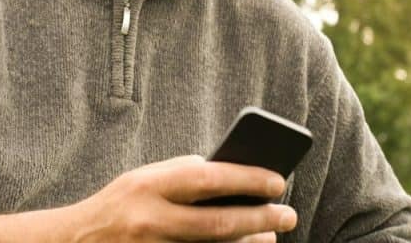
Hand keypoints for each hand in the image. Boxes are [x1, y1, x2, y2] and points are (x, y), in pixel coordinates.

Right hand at [67, 155, 297, 241]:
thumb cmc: (121, 204)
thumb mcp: (145, 178)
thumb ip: (185, 174)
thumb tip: (236, 176)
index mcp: (149, 186)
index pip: (207, 179)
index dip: (246, 179)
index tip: (278, 181)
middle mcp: (149, 221)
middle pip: (216, 225)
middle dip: (259, 220)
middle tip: (289, 215)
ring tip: (270, 237)